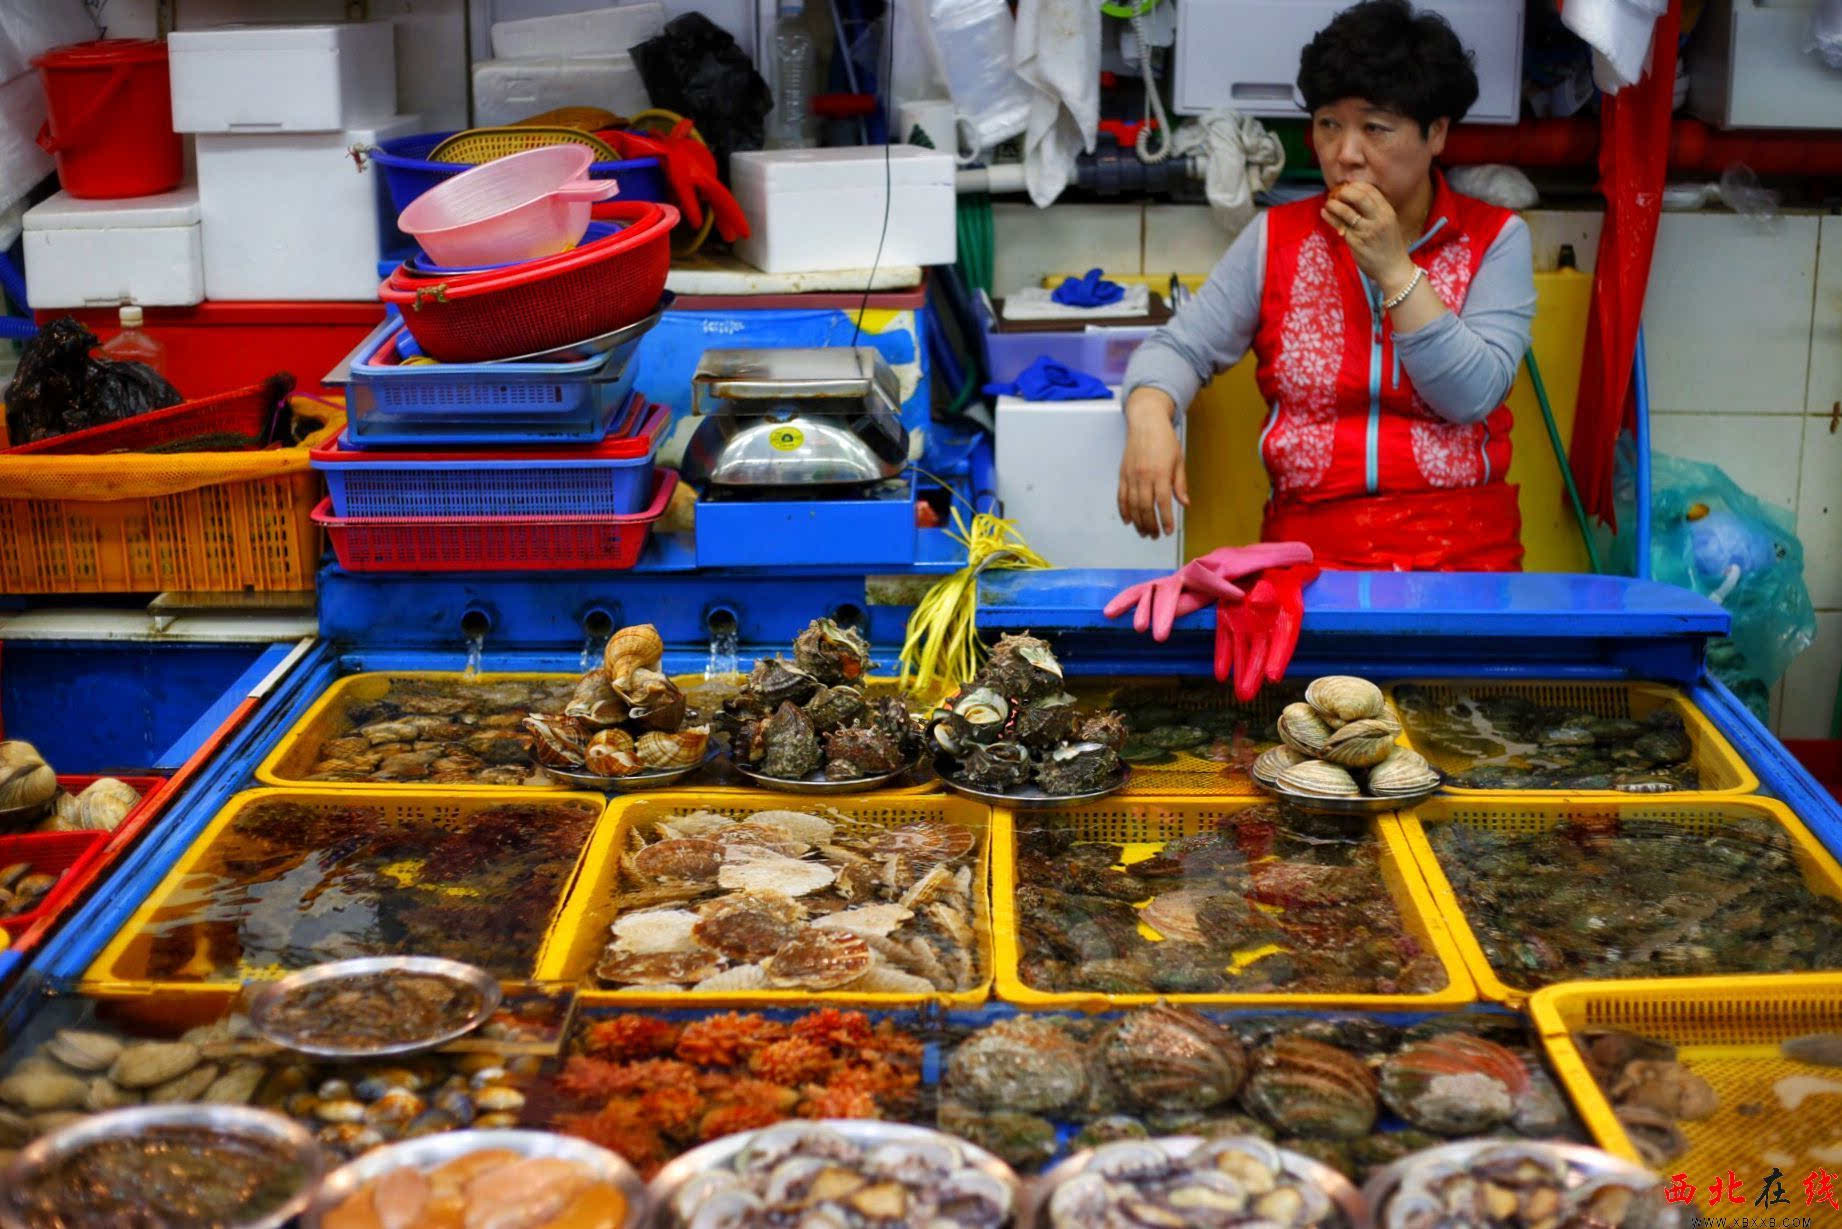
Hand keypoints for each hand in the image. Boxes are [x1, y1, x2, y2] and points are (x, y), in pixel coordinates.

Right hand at [1117, 390, 1187, 538]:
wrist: (1146, 422)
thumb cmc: (1165, 440)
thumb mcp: (1178, 460)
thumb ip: (1180, 483)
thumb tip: (1185, 503)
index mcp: (1160, 472)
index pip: (1163, 502)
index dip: (1166, 519)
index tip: (1168, 531)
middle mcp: (1144, 476)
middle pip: (1146, 507)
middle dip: (1151, 525)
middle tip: (1155, 536)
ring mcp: (1131, 475)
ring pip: (1133, 505)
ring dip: (1138, 521)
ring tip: (1144, 532)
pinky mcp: (1123, 474)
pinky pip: (1122, 496)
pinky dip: (1124, 510)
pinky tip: (1128, 520)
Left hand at [1322, 182, 1413, 291]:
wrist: (1392, 268)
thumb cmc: (1388, 245)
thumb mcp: (1388, 222)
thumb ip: (1374, 210)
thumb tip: (1354, 195)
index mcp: (1387, 212)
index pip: (1370, 191)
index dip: (1355, 186)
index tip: (1346, 186)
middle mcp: (1378, 219)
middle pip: (1359, 197)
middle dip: (1345, 192)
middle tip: (1336, 193)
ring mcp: (1366, 230)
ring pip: (1347, 211)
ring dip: (1334, 204)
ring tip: (1328, 203)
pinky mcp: (1355, 242)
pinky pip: (1340, 226)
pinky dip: (1330, 217)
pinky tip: (1324, 212)